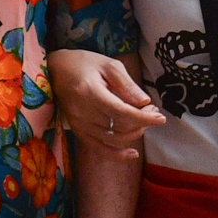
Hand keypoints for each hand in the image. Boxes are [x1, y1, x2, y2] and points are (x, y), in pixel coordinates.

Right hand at [48, 50, 163, 159]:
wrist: (56, 70)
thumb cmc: (84, 63)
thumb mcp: (109, 65)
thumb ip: (127, 84)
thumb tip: (144, 102)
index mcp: (90, 92)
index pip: (121, 112)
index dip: (143, 118)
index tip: (161, 118)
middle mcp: (82, 112)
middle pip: (119, 127)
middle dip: (142, 123)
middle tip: (152, 111)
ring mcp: (79, 124)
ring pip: (113, 140)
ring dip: (134, 135)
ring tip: (144, 122)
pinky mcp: (78, 131)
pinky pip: (99, 148)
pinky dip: (117, 154)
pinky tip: (132, 153)